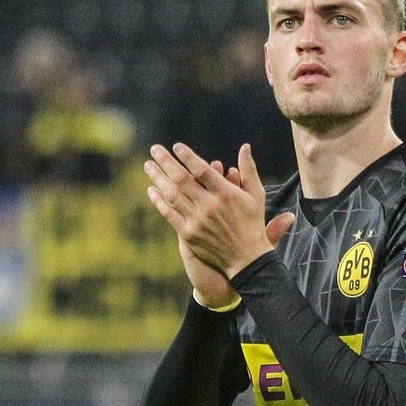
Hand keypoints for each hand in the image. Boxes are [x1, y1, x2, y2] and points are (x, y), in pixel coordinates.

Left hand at [145, 142, 294, 301]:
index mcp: (226, 193)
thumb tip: (245, 147)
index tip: (176, 146)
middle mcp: (209, 206)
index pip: (202, 170)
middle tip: (154, 149)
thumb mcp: (256, 195)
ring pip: (173, 195)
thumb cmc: (252, 224)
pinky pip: (169, 214)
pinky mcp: (189, 235)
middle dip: (166, 162)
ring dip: (158, 178)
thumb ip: (248, 170)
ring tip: (148, 166)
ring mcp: (197, 221)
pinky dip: (159, 202)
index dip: (187, 156)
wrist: (245, 259)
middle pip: (182, 179)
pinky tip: (151, 190)